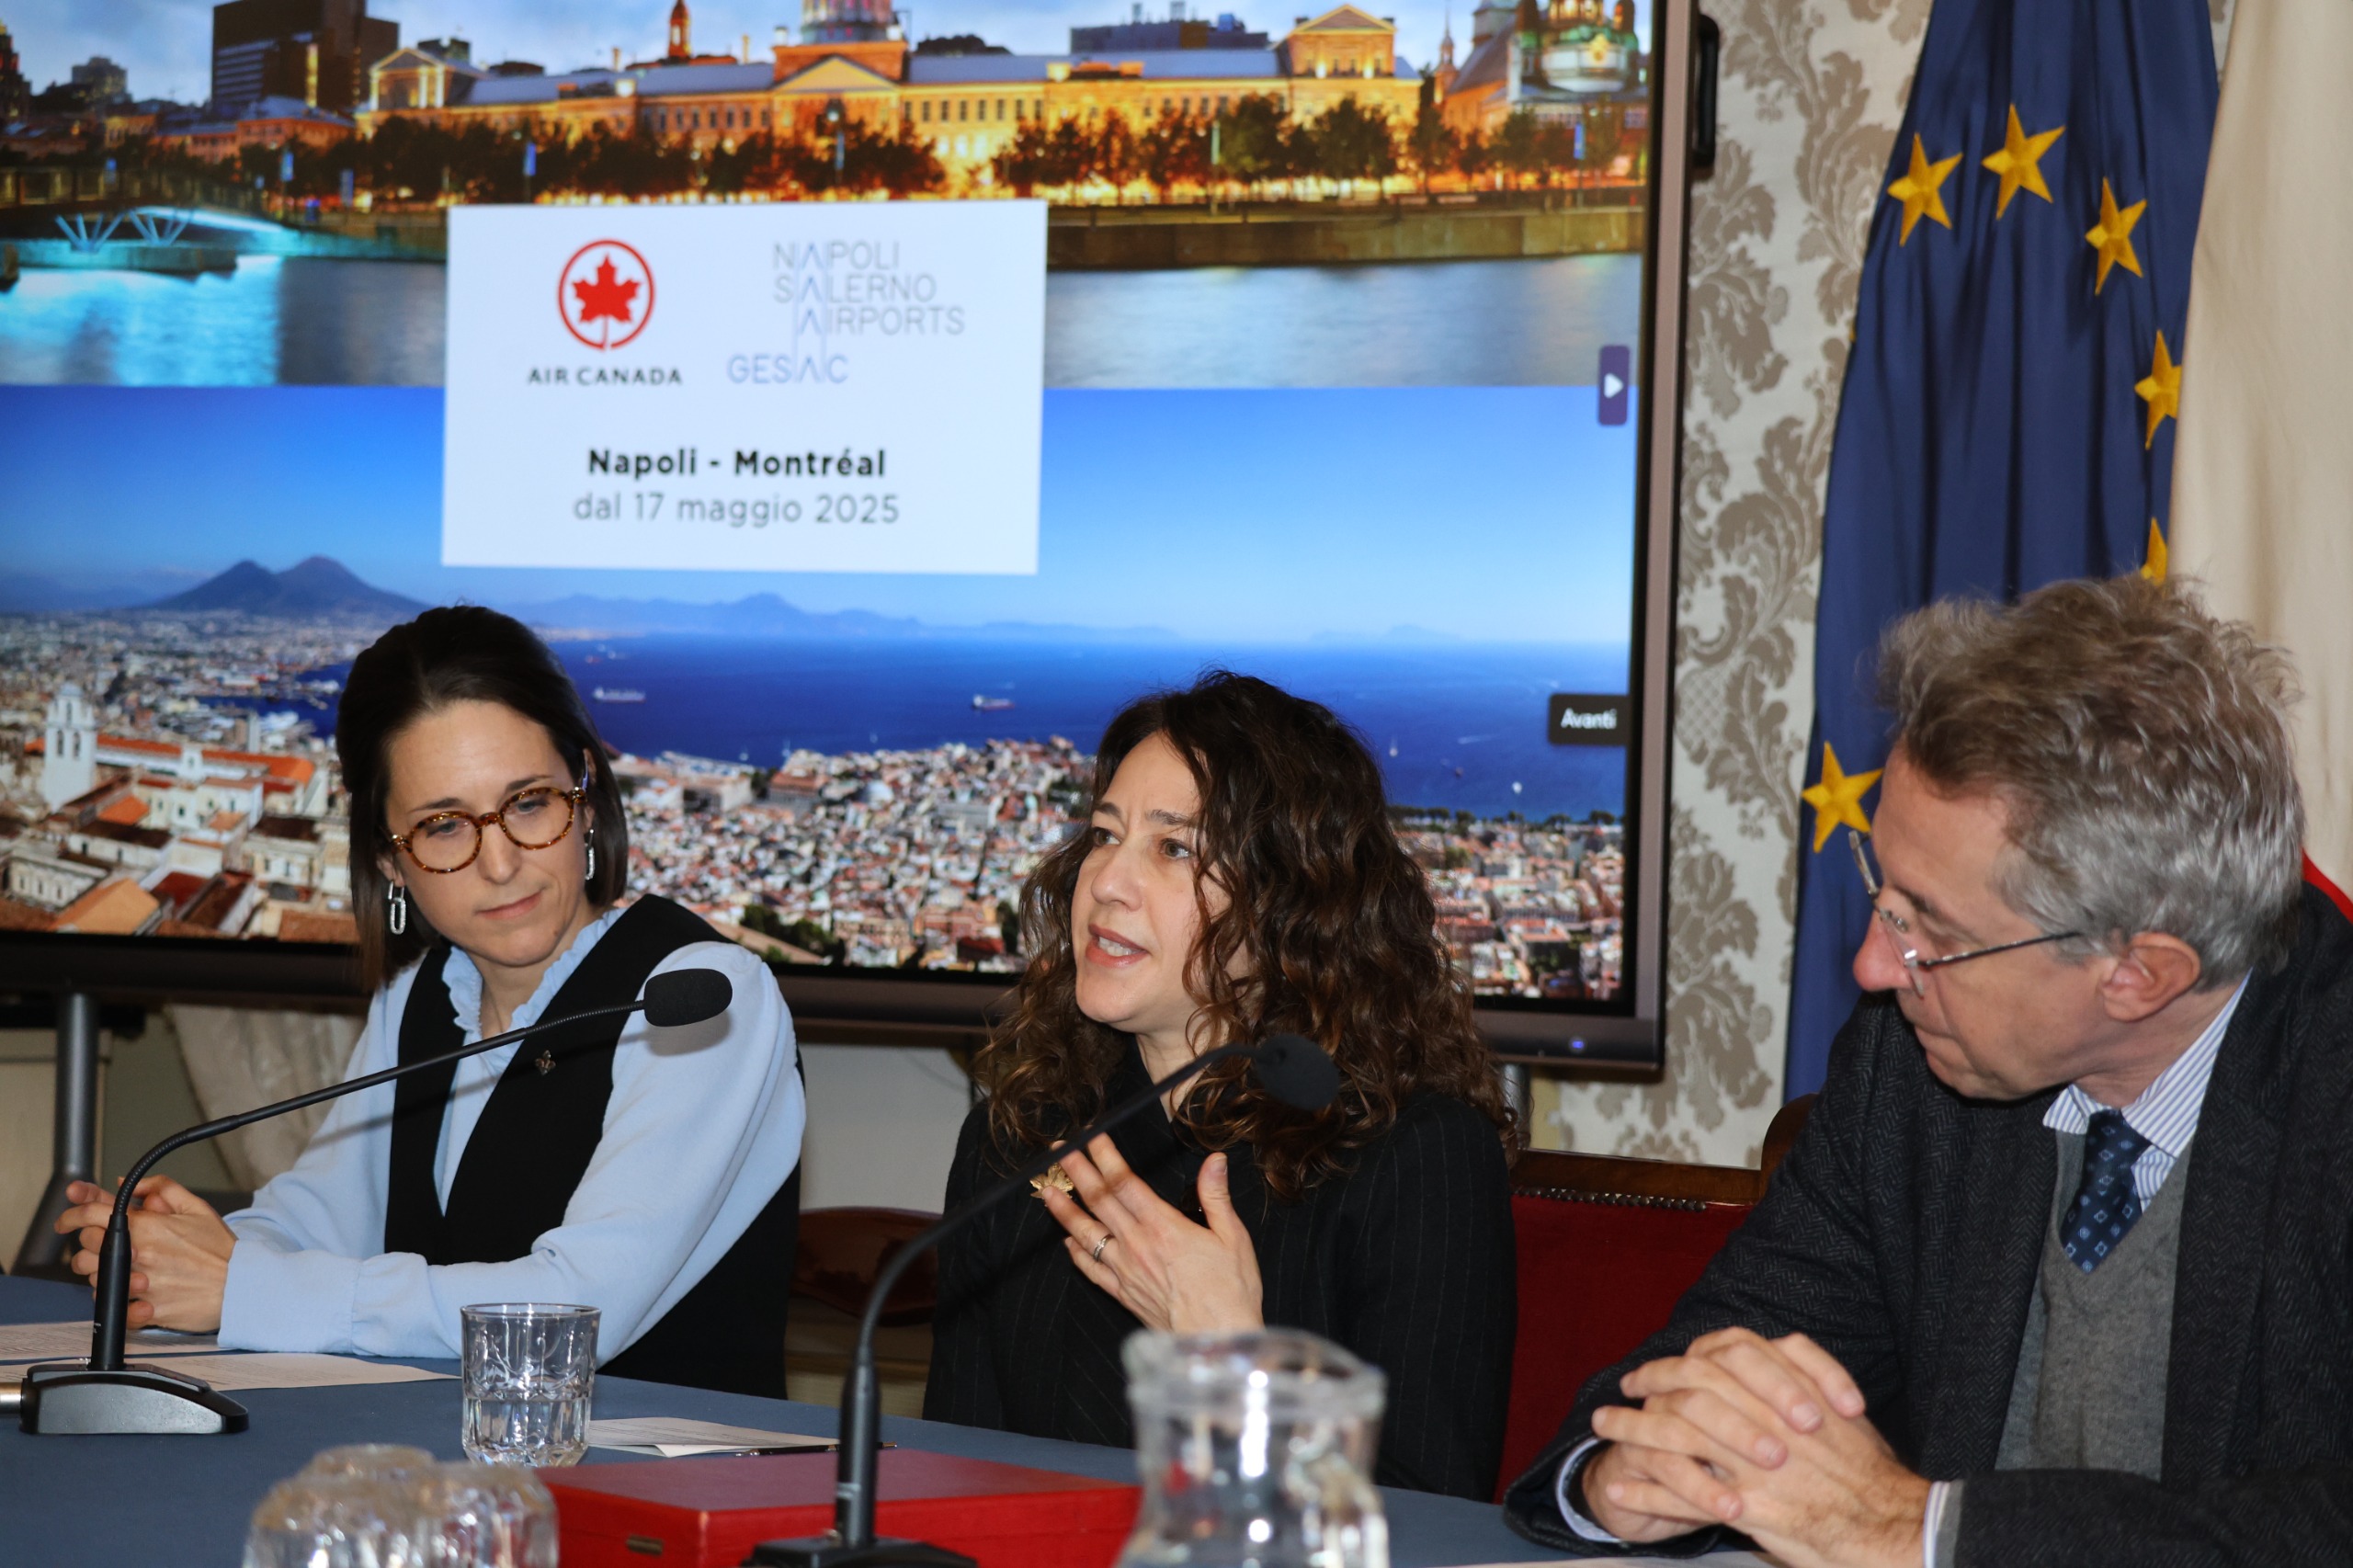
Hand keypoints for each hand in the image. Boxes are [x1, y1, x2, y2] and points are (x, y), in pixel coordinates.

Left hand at [54, 1175, 235, 1333]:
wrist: (243, 1286)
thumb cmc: (222, 1251)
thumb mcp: (197, 1208)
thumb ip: (163, 1188)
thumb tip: (133, 1184)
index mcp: (149, 1227)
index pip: (92, 1214)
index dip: (71, 1213)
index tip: (66, 1220)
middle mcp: (140, 1255)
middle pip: (86, 1247)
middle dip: (90, 1244)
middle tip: (104, 1245)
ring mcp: (140, 1284)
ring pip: (94, 1278)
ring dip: (102, 1272)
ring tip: (124, 1270)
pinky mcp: (145, 1311)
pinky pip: (113, 1308)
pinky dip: (118, 1302)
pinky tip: (133, 1294)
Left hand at [1039, 1136, 1262, 1334]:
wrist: (1217, 1340)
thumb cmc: (1230, 1291)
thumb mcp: (1233, 1237)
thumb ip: (1216, 1196)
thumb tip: (1214, 1161)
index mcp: (1164, 1226)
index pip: (1125, 1182)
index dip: (1105, 1156)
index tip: (1091, 1137)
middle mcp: (1138, 1245)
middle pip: (1099, 1201)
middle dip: (1077, 1172)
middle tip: (1058, 1150)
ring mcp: (1126, 1270)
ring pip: (1086, 1233)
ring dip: (1064, 1210)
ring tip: (1047, 1191)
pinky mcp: (1123, 1294)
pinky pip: (1091, 1270)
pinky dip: (1076, 1253)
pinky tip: (1067, 1242)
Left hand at [1585, 1330, 1924, 1567]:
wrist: (1891, 1526)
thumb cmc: (1871, 1475)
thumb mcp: (1842, 1413)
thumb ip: (1804, 1382)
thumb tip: (1778, 1361)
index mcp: (1784, 1394)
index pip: (1715, 1361)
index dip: (1675, 1364)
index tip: (1648, 1373)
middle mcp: (1762, 1421)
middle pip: (1685, 1392)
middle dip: (1644, 1391)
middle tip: (1615, 1396)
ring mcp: (1752, 1465)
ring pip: (1674, 1439)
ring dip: (1631, 1433)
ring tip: (1602, 1432)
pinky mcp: (1748, 1508)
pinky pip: (1682, 1497)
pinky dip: (1645, 1494)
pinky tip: (1619, 1494)